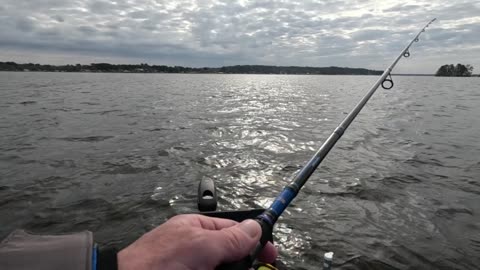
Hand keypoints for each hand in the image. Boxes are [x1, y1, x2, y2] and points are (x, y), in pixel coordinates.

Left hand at [118, 214, 277, 269]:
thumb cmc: (158, 263)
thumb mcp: (202, 246)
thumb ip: (231, 238)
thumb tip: (256, 227)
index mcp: (197, 229)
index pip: (234, 231)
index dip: (255, 241)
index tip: (270, 255)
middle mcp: (196, 249)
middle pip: (231, 255)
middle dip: (242, 264)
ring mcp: (193, 266)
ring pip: (222, 268)